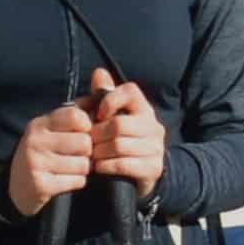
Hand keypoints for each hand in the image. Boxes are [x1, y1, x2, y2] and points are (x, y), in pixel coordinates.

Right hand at [6, 100, 98, 215]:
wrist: (19, 186)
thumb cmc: (44, 152)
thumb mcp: (53, 128)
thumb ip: (76, 112)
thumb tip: (102, 93)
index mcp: (39, 124)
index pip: (76, 116)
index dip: (87, 126)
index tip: (83, 133)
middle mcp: (35, 141)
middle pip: (84, 142)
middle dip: (87, 152)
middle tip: (76, 155)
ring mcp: (36, 163)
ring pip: (83, 164)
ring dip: (82, 169)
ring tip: (69, 168)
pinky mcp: (41, 185)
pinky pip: (78, 181)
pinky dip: (77, 182)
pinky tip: (64, 180)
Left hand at [84, 72, 166, 189]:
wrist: (142, 172)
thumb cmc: (121, 139)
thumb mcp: (112, 117)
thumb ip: (103, 96)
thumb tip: (98, 72)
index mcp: (144, 109)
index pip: (130, 91)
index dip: (110, 100)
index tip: (97, 115)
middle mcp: (154, 126)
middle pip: (118, 124)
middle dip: (97, 134)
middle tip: (87, 141)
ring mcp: (156, 147)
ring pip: (118, 146)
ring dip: (99, 152)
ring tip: (91, 155)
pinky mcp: (153, 167)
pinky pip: (123, 164)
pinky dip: (105, 166)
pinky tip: (99, 167)